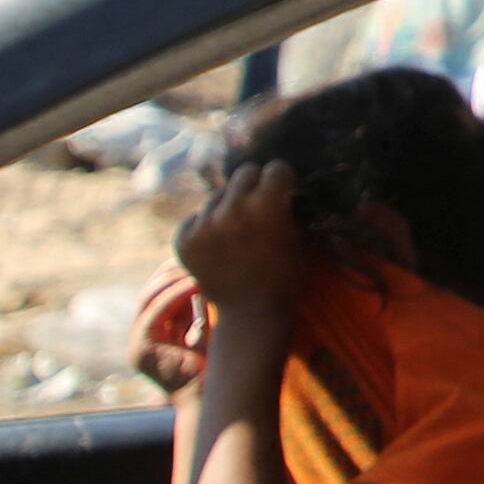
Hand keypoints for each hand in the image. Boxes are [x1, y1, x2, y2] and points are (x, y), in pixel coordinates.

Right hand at [130, 270, 208, 392]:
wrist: (212, 396)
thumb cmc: (215, 364)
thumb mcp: (201, 326)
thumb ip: (194, 305)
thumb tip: (201, 273)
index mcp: (155, 331)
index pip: (155, 293)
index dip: (172, 274)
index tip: (196, 259)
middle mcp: (142, 337)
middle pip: (148, 293)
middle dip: (170, 273)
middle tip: (194, 260)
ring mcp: (137, 345)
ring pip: (147, 299)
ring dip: (172, 281)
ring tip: (196, 269)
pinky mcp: (140, 351)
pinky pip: (153, 314)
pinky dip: (174, 296)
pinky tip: (196, 284)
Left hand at [172, 162, 309, 317]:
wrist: (251, 315)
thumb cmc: (285, 275)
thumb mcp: (299, 236)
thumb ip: (289, 204)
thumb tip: (282, 180)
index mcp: (266, 208)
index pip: (275, 169)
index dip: (283, 180)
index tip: (283, 191)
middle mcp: (232, 211)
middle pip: (243, 173)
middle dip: (255, 186)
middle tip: (259, 206)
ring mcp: (204, 225)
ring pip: (218, 195)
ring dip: (228, 207)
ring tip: (237, 233)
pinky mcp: (184, 239)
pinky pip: (196, 217)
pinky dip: (206, 227)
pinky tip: (218, 246)